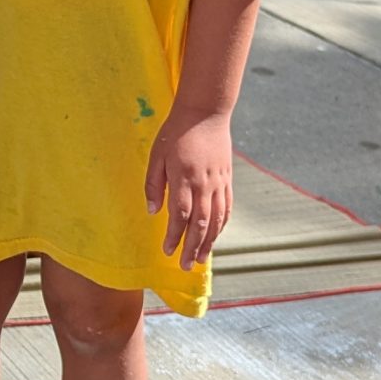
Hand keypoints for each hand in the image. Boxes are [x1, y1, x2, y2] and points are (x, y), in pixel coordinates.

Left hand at [145, 111, 233, 268]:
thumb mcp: (157, 155)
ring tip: (201, 259)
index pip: (180, 215)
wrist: (206, 113)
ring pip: (216, 219)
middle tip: (185, 266)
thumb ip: (153, 184)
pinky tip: (215, 236)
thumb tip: (153, 211)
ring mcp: (218, 182)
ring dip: (209, 242)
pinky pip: (227, 208)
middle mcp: (204, 184)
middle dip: (192, 247)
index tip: (167, 251)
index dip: (174, 236)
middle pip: (200, 223)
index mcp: (184, 178)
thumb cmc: (176, 132)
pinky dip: (221, 225)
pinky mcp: (227, 179)